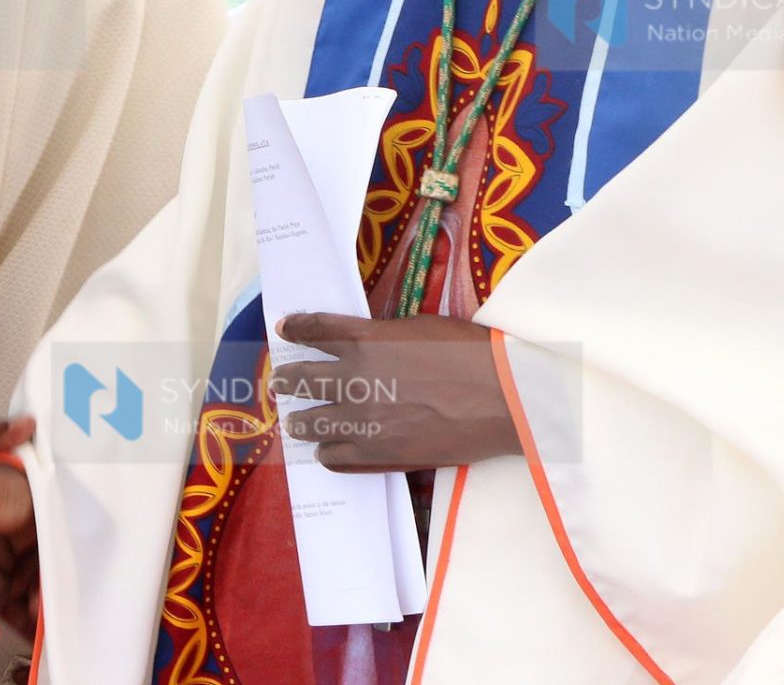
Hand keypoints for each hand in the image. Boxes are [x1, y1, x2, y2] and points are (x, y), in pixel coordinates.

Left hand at [266, 313, 519, 472]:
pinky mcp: (377, 452)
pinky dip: (326, 451)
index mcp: (365, 340)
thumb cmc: (470, 353)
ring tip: (297, 422)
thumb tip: (363, 346)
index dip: (295, 328)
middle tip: (280, 382)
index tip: (284, 328)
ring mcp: (362, 418)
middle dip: (286, 380)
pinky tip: (326, 449)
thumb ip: (381, 338)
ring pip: (310, 422)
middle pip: (300, 378)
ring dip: (300, 421)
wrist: (503, 397)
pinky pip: (334, 455)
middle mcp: (354, 377)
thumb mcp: (419, 328)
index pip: (314, 329)